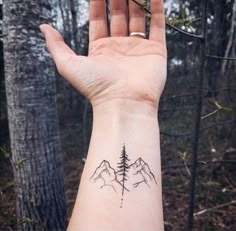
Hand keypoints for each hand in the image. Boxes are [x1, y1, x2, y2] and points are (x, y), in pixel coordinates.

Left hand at [40, 0, 166, 108]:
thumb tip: (44, 27)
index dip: (97, 3)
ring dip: (135, 1)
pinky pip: (157, 25)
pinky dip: (156, 9)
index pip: (98, 20)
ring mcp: (138, 48)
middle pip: (118, 16)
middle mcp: (119, 48)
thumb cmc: (96, 88)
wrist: (123, 103)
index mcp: (100, 50)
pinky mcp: (155, 51)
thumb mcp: (68, 65)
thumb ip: (56, 45)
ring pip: (137, 18)